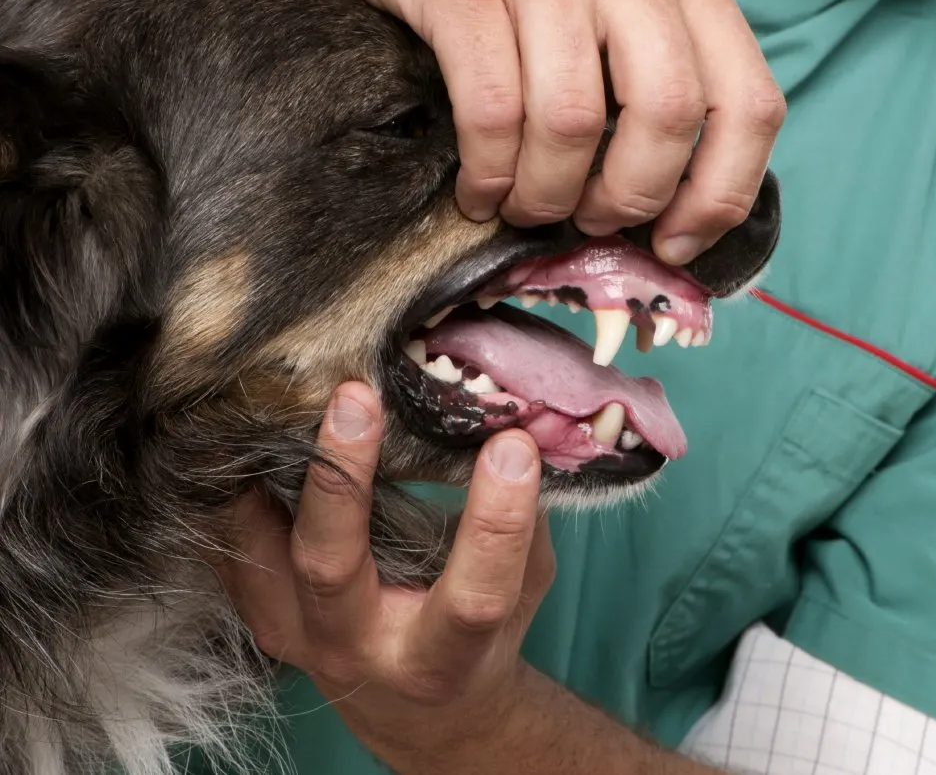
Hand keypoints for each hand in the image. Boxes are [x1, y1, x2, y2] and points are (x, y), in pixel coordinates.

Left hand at [216, 383, 552, 772]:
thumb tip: (533, 420)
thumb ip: (529, 514)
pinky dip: (238, 491)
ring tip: (285, 396)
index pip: (472, 597)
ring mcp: (300, 636)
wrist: (421, 707)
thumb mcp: (526, 585)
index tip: (512, 444)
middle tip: (357, 397)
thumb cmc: (486, 633)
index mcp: (443, 655)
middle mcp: (362, 650)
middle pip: (332, 567)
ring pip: (265, 553)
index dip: (496, 523)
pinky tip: (253, 431)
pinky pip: (233, 550)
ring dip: (273, 472)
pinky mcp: (265, 615)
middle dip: (342, 478)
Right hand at [316, 0, 784, 263]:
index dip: (722, 192)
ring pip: (572, 123)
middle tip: (590, 220)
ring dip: (547, 194)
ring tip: (524, 203)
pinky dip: (488, 173)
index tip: (679, 240)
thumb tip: (684, 192)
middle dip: (629, 198)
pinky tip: (479, 186)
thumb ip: (661, 50)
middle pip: (667, 117)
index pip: (748, 100)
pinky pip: (492, 111)